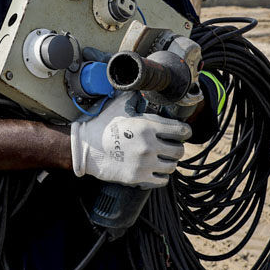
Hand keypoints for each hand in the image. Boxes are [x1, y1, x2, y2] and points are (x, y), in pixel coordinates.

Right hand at [69, 92, 191, 187]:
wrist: (85, 148)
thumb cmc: (101, 126)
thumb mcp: (119, 107)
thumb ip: (135, 100)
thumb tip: (143, 90)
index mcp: (147, 126)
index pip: (180, 130)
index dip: (185, 131)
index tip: (183, 133)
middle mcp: (149, 146)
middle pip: (179, 151)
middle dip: (177, 147)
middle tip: (171, 146)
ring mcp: (144, 163)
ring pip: (171, 166)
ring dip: (169, 162)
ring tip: (163, 158)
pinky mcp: (138, 177)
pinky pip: (161, 180)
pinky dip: (161, 175)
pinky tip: (155, 169)